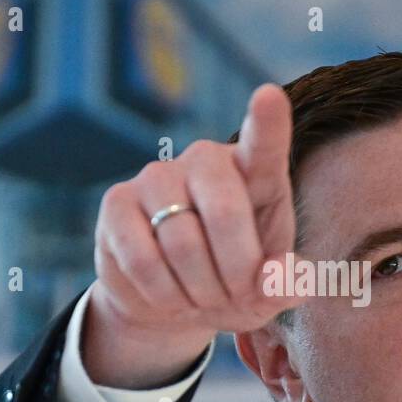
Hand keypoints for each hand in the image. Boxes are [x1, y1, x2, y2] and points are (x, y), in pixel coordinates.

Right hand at [83, 83, 295, 387]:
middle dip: (236, 272)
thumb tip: (277, 277)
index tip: (269, 96)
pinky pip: (143, 258)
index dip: (267, 121)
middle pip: (226, 212)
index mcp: (255, 172)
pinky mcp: (116, 202)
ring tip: (203, 298)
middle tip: (236, 294)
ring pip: (182, 243)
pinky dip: (164, 293)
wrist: (174, 305)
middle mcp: (206, 161)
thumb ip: (284, 283)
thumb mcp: (269, 291)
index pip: (264, 143)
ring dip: (200, 290)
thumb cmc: (234, 284)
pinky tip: (169, 295)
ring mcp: (157, 176)